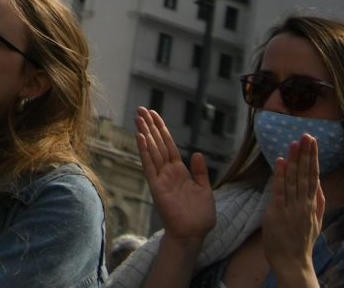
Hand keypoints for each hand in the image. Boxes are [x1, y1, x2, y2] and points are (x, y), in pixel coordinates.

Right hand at [136, 106, 217, 239]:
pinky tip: (140, 138)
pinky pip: (149, 166)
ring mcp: (161, 178)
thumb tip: (198, 153)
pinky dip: (144, 152)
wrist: (193, 234)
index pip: (169, 145)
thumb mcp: (205, 190)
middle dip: (150, 126)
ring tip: (138, 117)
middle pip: (158, 144)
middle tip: (141, 109)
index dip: (162, 129)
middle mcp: (168, 171)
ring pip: (152, 151)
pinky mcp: (156, 186)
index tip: (154, 114)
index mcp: (180, 171)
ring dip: (145, 134)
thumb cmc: (200, 216)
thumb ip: (201, 172)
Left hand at [263, 133, 326, 279]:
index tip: (312, 141)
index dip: (312, 158)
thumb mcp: (315, 222)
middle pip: (305, 174)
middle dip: (306, 154)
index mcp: (312, 204)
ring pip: (293, 180)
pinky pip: (279, 191)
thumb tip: (318, 184)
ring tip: (294, 143)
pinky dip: (280, 176)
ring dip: (294, 160)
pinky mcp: (278, 212)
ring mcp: (291, 208)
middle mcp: (303, 204)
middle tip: (306, 135)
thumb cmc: (301, 241)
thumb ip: (318, 203)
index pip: (313, 176)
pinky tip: (280, 161)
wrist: (292, 261)